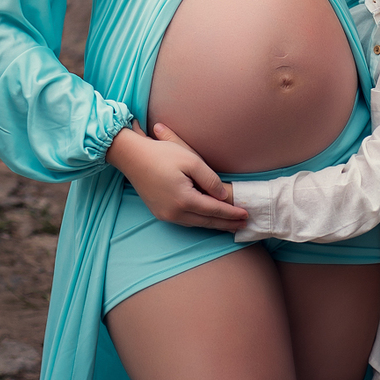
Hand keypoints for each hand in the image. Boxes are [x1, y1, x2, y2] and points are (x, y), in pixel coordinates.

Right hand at [105, 123, 246, 229]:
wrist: (133, 157)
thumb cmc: (162, 154)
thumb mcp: (191, 160)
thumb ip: (209, 179)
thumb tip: (222, 196)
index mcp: (184, 200)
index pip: (214, 210)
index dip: (231, 213)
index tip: (246, 215)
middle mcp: (175, 213)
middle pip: (207, 222)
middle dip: (226, 224)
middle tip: (244, 225)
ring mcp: (166, 215)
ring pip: (196, 223)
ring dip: (214, 224)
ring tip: (230, 224)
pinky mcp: (160, 212)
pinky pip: (185, 221)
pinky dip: (200, 220)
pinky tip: (207, 218)